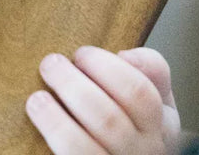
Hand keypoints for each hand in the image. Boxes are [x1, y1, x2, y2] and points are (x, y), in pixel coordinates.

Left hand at [26, 46, 179, 154]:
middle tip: (52, 62)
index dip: (109, 67)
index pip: (142, 92)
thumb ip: (149, 70)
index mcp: (160, 124)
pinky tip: (38, 110)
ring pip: (87, 143)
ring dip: (59, 109)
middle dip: (75, 85)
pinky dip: (53, 129)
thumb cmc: (134, 127)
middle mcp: (143, 150)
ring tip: (40, 89)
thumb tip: (125, 55)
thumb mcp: (154, 102)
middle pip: (109, 117)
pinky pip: (72, 154)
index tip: (82, 53)